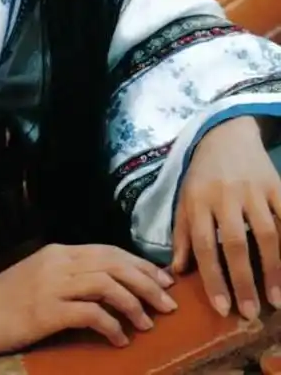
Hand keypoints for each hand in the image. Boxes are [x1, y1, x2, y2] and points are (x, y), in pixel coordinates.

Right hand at [0, 243, 176, 354]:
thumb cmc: (5, 300)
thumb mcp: (40, 278)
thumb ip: (69, 276)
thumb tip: (106, 288)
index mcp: (60, 252)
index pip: (110, 251)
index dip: (140, 264)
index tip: (163, 279)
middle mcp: (60, 261)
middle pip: (114, 263)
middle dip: (147, 281)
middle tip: (169, 302)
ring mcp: (53, 284)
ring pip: (107, 284)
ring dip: (135, 303)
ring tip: (151, 322)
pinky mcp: (47, 310)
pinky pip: (90, 313)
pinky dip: (112, 324)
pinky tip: (121, 338)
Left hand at [172, 115, 280, 319]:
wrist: (226, 133)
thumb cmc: (203, 173)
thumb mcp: (184, 198)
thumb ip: (181, 234)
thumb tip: (177, 272)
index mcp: (198, 200)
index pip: (205, 245)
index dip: (213, 278)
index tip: (222, 309)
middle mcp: (225, 195)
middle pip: (236, 243)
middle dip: (244, 281)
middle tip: (251, 313)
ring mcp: (253, 190)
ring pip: (267, 233)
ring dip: (273, 270)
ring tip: (276, 301)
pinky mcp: (275, 184)